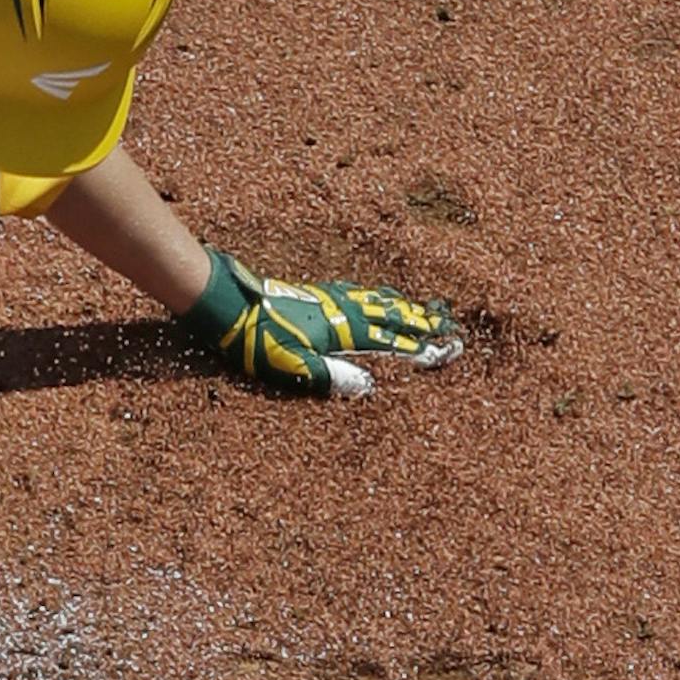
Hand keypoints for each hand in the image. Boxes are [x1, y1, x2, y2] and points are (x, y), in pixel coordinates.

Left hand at [179, 248, 462, 397]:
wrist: (227, 306)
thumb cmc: (256, 342)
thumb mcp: (292, 368)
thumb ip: (331, 376)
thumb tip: (369, 386)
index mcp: (341, 334)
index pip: (391, 343)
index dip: (421, 348)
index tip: (449, 350)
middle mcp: (341, 313)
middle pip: (392, 317)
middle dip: (423, 323)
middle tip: (451, 326)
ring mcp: (329, 300)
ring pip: (377, 302)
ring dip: (404, 307)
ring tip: (426, 309)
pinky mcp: (315, 293)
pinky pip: (357, 293)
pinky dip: (376, 295)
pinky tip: (377, 295)